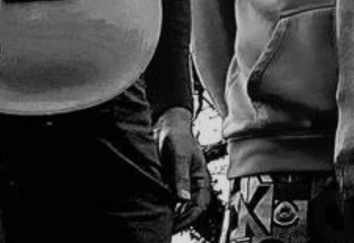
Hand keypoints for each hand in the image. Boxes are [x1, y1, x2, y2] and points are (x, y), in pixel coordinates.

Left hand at [154, 107, 209, 225]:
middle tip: (166, 228)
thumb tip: (183, 199)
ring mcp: (179, 185)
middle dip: (179, 221)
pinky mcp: (168, 183)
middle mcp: (191, 185)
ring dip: (170, 215)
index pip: (199, 206)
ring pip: (177, 207)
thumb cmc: (178, 136)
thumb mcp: (180, 155)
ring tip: (158, 221)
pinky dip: (162, 206)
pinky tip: (153, 210)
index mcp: (200, 180)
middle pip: (188, 210)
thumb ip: (181, 177)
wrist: (166, 124)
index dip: (189, 218)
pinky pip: (167, 199)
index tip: (177, 225)